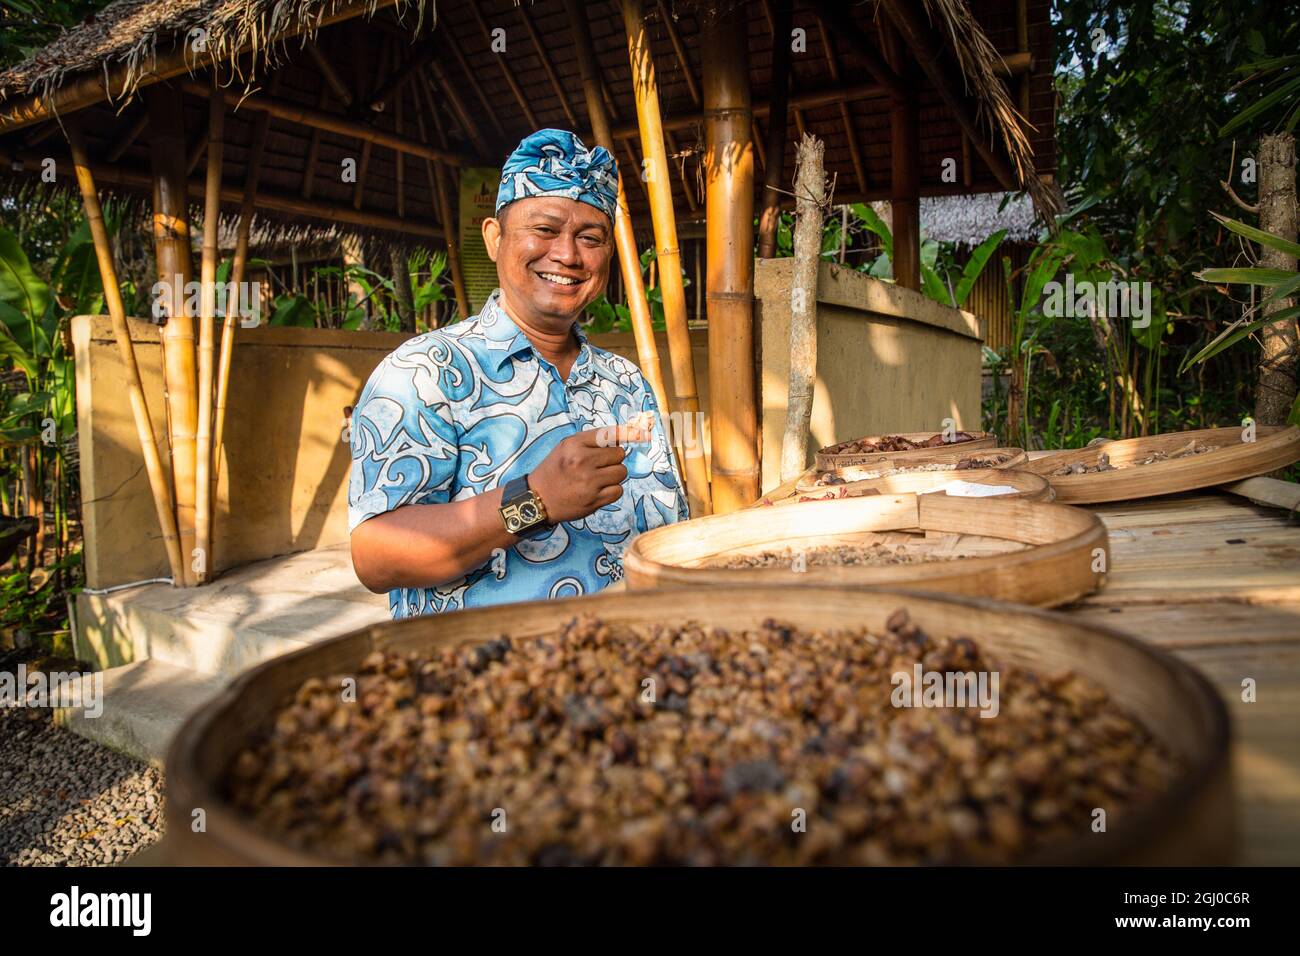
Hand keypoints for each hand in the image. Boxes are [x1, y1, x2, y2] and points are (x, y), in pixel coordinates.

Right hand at [528, 424, 651, 523]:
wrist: (536, 499)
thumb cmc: (554, 470)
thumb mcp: (566, 448)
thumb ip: (591, 441)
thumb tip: (621, 440)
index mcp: (574, 445)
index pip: (609, 434)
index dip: (629, 433)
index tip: (643, 433)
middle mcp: (582, 461)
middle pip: (619, 455)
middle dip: (613, 460)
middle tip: (598, 466)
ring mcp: (589, 482)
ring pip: (621, 472)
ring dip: (614, 475)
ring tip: (597, 479)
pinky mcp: (594, 500)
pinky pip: (618, 491)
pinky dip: (612, 490)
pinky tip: (598, 490)